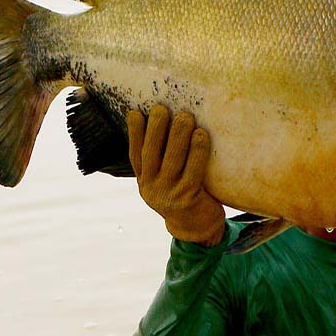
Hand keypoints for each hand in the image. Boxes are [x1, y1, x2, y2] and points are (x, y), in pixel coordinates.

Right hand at [127, 105, 225, 246]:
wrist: (198, 229)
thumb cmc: (186, 195)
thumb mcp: (168, 180)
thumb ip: (164, 160)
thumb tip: (170, 123)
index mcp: (145, 181)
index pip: (135, 155)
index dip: (134, 133)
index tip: (134, 112)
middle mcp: (152, 188)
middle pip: (151, 154)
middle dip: (155, 129)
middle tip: (161, 108)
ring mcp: (168, 194)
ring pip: (171, 160)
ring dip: (178, 135)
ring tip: (185, 116)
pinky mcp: (188, 199)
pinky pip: (193, 171)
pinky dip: (197, 151)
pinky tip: (201, 135)